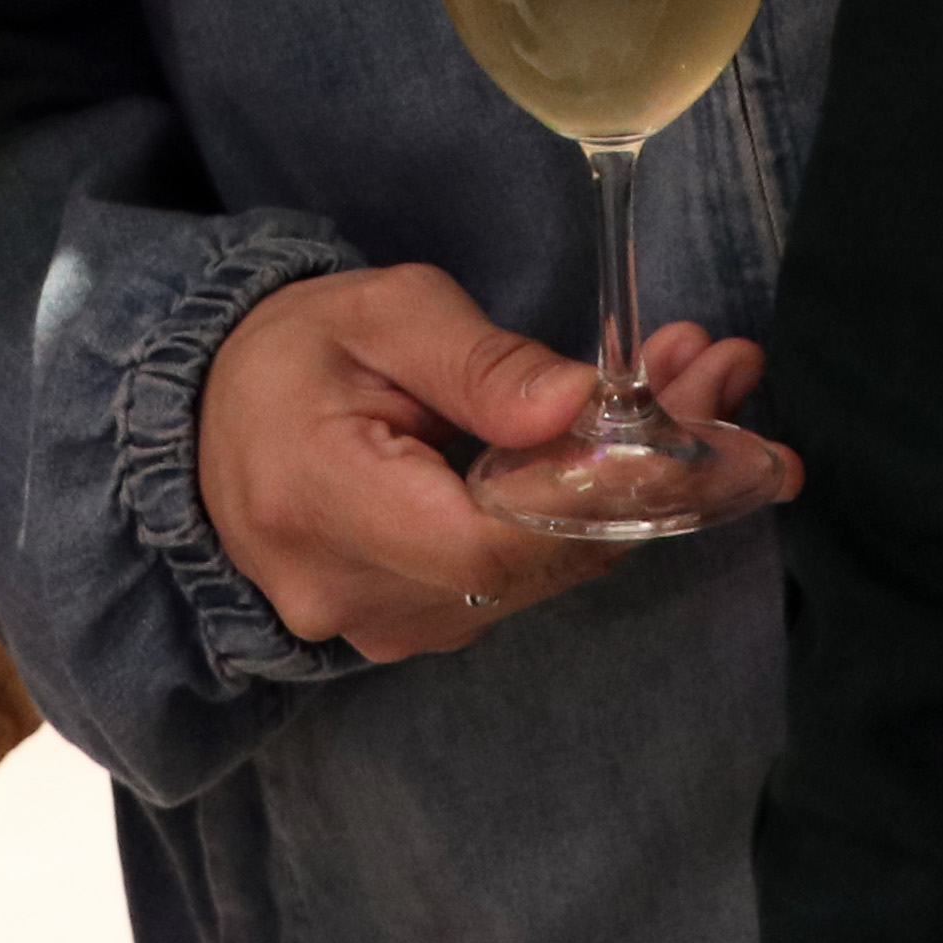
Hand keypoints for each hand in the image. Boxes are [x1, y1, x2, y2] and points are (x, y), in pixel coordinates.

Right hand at [196, 263, 780, 663]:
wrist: (212, 425)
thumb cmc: (293, 353)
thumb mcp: (378, 314)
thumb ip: (477, 361)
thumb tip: (578, 404)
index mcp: (331, 509)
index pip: (498, 538)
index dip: (610, 487)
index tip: (701, 409)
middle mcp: (367, 598)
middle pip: (545, 557)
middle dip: (657, 463)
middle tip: (730, 369)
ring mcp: (399, 628)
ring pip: (551, 569)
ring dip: (641, 479)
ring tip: (704, 376)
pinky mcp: (426, 626)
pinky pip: (529, 574)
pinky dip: (594, 506)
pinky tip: (643, 430)